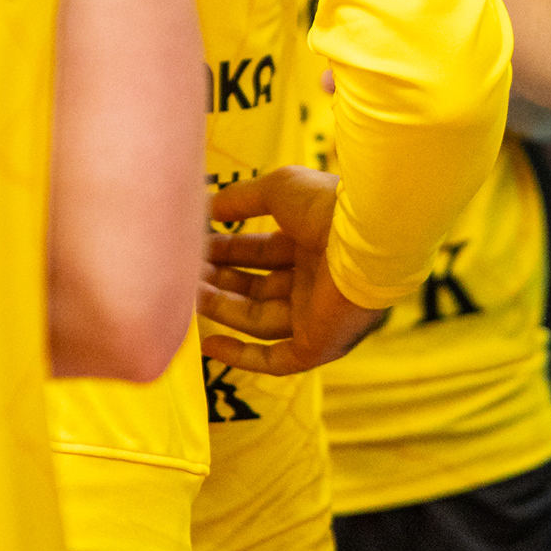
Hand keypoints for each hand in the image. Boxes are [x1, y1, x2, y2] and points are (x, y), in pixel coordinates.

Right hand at [196, 167, 385, 372]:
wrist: (367, 236)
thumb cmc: (326, 205)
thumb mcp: (277, 190)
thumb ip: (241, 199)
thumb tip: (207, 207)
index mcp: (313, 242)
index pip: (261, 252)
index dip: (227, 250)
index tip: (192, 245)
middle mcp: (316, 281)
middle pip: (257, 287)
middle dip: (219, 280)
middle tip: (183, 272)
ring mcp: (317, 315)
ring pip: (259, 320)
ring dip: (222, 309)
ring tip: (186, 294)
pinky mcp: (320, 345)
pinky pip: (277, 359)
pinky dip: (243, 356)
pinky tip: (209, 344)